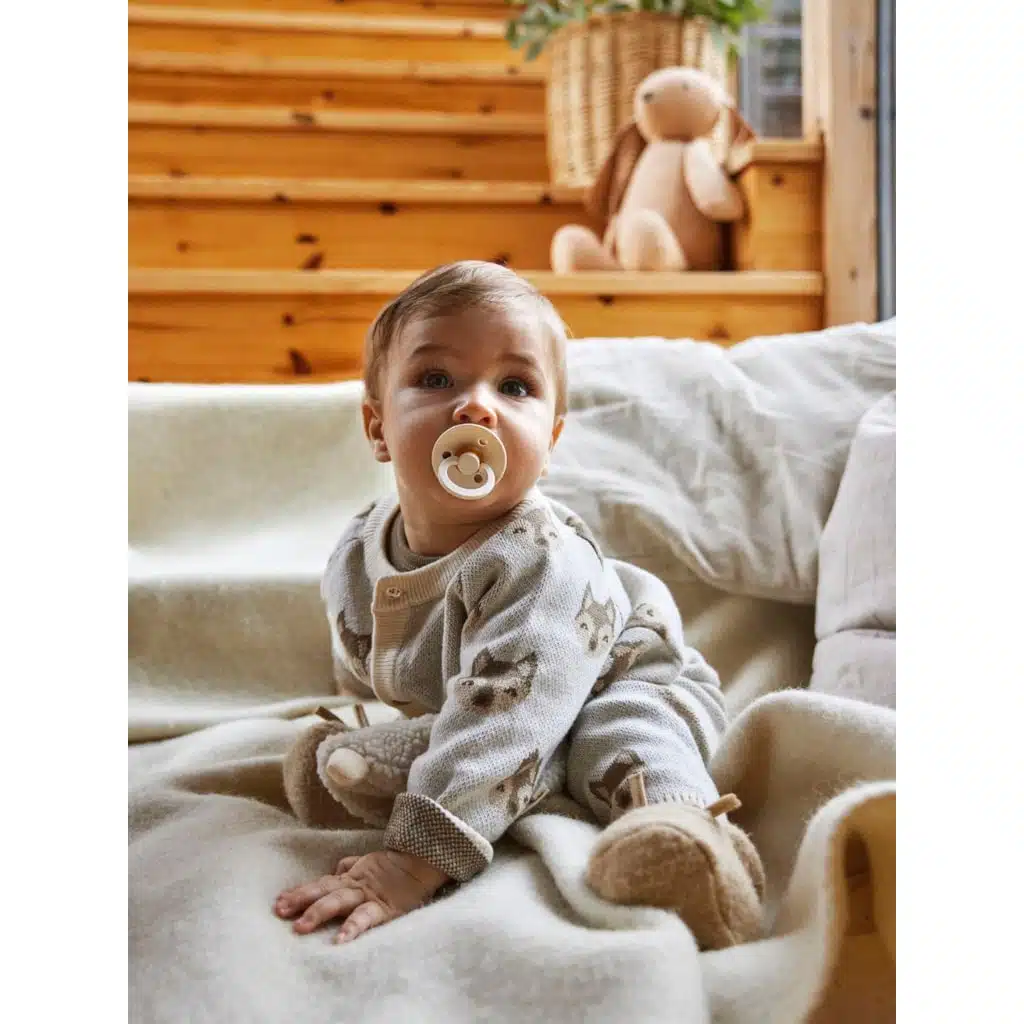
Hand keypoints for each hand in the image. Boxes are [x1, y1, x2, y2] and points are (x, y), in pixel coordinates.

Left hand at [273, 850, 450, 943]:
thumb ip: (349, 867)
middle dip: (300, 901)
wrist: (422, 862)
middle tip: (279, 911)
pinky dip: (352, 928)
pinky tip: (340, 940)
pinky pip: (365, 918)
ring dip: (318, 913)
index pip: (320, 884)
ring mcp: (368, 896)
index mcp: (350, 877)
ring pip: (339, 902)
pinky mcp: (383, 909)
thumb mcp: (368, 863)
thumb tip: (333, 872)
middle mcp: (354, 886)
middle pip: (323, 891)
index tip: (279, 900)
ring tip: (300, 926)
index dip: (300, 891)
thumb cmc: (394, 867)